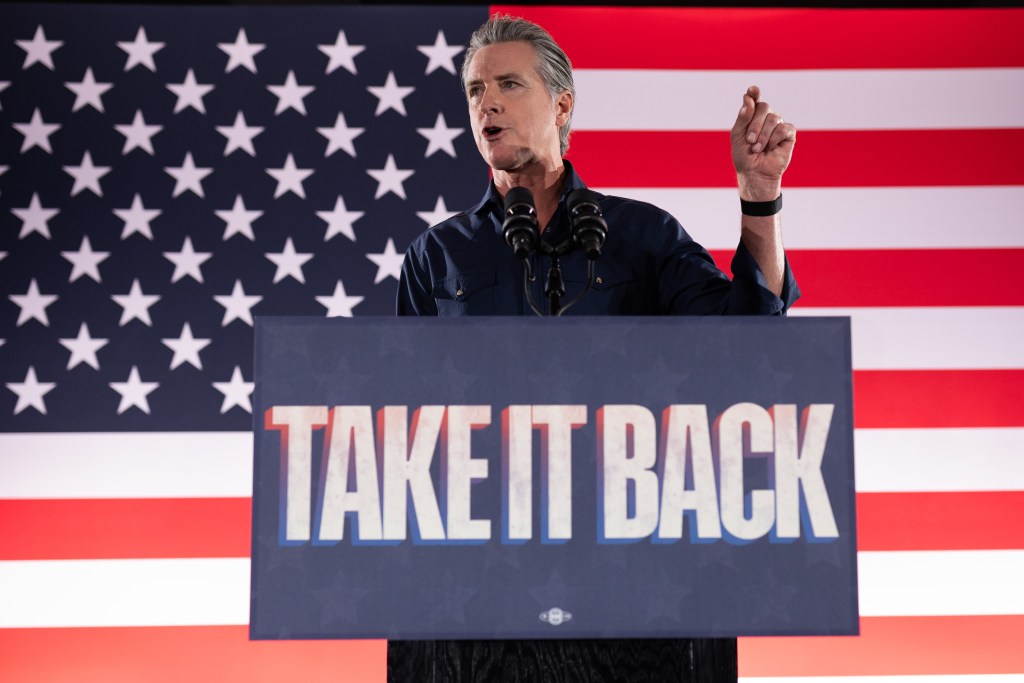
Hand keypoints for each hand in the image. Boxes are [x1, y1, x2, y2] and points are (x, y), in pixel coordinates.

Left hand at [731, 85, 795, 200]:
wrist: (754, 174)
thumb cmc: (744, 156)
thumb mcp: (737, 136)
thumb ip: (743, 117)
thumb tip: (748, 99)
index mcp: (752, 116)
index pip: (754, 99)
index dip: (754, 93)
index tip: (753, 90)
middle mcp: (766, 117)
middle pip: (764, 106)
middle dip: (755, 125)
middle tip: (750, 141)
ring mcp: (778, 124)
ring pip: (774, 118)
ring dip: (763, 135)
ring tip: (757, 149)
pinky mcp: (789, 134)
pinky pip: (783, 128)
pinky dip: (774, 139)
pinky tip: (771, 148)